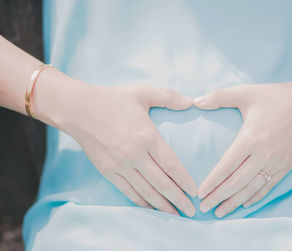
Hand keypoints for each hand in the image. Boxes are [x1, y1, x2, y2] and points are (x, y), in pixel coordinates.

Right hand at [54, 82, 197, 216]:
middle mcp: (135, 155)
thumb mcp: (143, 92)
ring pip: (146, 191)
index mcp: (147, 137)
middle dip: (178, 199)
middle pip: (162, 183)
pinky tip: (151, 208)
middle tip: (191, 211)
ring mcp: (120, 165)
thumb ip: (169, 97)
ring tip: (175, 215)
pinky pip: (128, 191)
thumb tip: (192, 101)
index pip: (171, 164)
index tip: (195, 192)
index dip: (185, 180)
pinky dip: (141, 202)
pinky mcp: (108, 171)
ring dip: (162, 205)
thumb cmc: (113, 99)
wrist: (78, 109)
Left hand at [194, 82, 291, 217]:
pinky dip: (255, 197)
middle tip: (203, 208)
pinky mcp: (286, 165)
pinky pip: (268, 186)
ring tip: (220, 212)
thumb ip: (219, 96)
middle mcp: (263, 154)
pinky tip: (244, 204)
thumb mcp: (245, 92)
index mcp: (250, 138)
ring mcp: (276, 162)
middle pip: (236, 182)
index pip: (226, 166)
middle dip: (218, 197)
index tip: (199, 193)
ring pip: (252, 188)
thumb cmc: (274, 97)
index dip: (212, 182)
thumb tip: (195, 101)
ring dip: (234, 202)